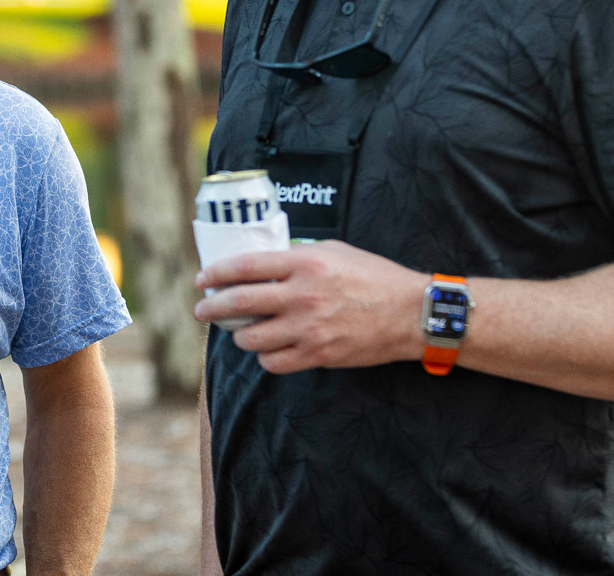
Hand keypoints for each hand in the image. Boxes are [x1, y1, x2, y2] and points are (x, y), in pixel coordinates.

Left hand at [194, 241, 426, 373]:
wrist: (410, 313)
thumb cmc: (374, 276)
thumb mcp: (335, 251)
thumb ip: (298, 255)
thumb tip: (266, 262)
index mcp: (305, 263)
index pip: (246, 266)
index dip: (217, 273)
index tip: (203, 279)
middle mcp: (302, 296)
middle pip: (240, 303)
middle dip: (212, 308)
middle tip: (203, 310)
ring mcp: (309, 329)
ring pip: (252, 338)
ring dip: (239, 335)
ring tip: (240, 331)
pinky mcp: (318, 355)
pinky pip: (274, 362)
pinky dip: (264, 357)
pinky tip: (267, 349)